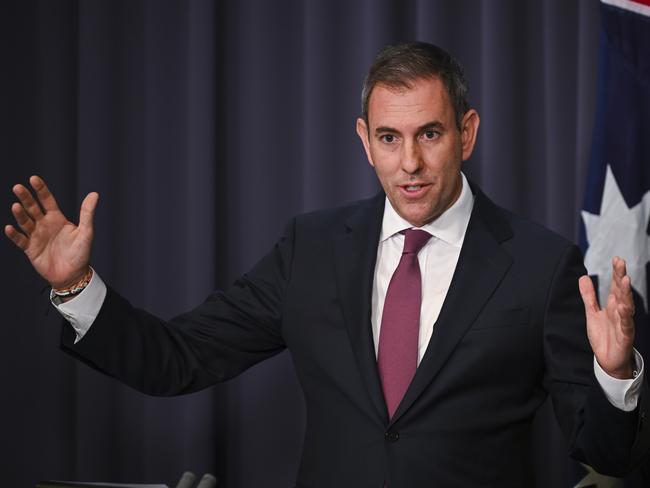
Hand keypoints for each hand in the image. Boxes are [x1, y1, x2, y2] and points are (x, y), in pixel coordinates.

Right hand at [4, 175, 98, 288]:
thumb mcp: (86, 232)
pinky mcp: (30, 249)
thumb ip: (87, 213)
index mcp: (57, 219)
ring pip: (25, 222)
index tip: (33, 178)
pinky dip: (14, 235)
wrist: (73, 275)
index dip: (40, 190)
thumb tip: (94, 194)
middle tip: (18, 187)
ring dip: (20, 214)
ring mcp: (36, 236)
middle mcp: (44, 225)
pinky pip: (20, 240)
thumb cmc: (81, 253)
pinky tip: (10, 228)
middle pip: (32, 208)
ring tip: (16, 206)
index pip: (47, 200)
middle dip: (25, 198)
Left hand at [579, 257, 634, 378]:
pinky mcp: (625, 335)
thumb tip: (583, 277)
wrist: (608, 359)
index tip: (616, 259)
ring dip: (626, 292)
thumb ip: (589, 296)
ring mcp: (624, 322)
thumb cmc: (603, 336)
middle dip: (621, 277)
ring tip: (625, 280)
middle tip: (621, 263)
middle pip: (622, 291)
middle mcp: (620, 311)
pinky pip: (626, 324)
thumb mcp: (591, 313)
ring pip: (626, 305)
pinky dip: (625, 315)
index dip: (616, 273)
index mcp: (613, 305)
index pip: (615, 286)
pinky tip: (624, 306)